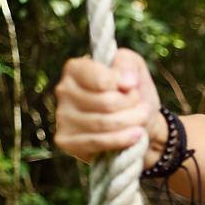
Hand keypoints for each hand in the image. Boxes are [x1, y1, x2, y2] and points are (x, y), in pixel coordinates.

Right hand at [53, 48, 163, 163]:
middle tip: (142, 106)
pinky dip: (122, 139)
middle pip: (106, 102)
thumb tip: (126, 79)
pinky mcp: (66, 141)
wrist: (139, 124)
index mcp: (76, 69)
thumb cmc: (133, 93)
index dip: (125, 85)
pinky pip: (97, 142)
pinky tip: (135, 135)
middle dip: (131, 106)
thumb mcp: (135, 68)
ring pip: (103, 123)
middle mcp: (64, 91)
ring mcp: (62, 117)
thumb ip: (127, 62)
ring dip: (131, 122)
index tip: (134, 87)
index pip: (102, 80)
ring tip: (142, 118)